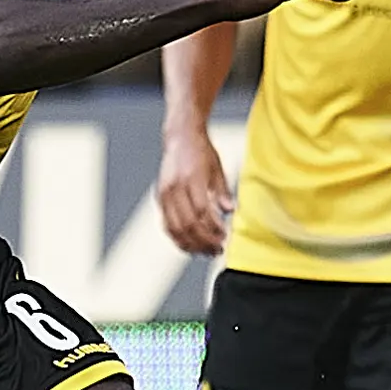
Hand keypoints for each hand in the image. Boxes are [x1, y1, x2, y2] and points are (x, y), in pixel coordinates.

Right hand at [156, 128, 232, 255]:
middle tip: (219, 249)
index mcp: (191, 179)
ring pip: (174, 228)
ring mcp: (164, 194)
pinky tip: (192, 245)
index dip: (213, 228)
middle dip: (204, 241)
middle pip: (187, 223)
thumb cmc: (202, 152)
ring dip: (191, 244)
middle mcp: (174, 187)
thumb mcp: (217, 169)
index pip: (201, 211)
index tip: (224, 237)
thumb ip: (223, 191)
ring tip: (207, 252)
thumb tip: (230, 211)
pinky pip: (166, 225)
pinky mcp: (160, 198)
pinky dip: (178, 238)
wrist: (180, 137)